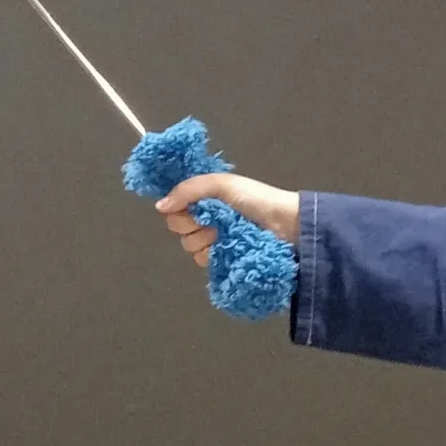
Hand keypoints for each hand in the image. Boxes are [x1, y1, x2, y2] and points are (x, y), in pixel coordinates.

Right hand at [156, 174, 299, 265]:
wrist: (286, 225)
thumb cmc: (256, 200)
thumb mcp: (221, 185)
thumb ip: (188, 190)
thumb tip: (160, 206)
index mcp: (204, 198)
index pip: (174, 207)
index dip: (177, 210)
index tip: (189, 209)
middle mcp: (206, 218)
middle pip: (178, 228)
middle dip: (192, 225)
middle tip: (212, 222)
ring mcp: (214, 240)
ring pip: (189, 245)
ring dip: (203, 240)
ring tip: (222, 234)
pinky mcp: (223, 259)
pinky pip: (203, 261)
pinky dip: (210, 256)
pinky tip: (223, 248)